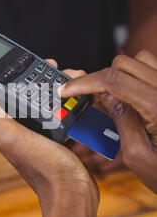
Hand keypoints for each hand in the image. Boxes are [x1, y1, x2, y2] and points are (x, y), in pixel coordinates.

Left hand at [0, 60, 98, 209]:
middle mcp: (16, 127)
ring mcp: (35, 131)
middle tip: (53, 65)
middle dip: (36, 74)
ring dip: (53, 85)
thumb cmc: (43, 168)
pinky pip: (57, 110)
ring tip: (68, 75)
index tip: (23, 58)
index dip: (6, 71)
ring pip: (41, 98)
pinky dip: (66, 99)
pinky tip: (75, 94)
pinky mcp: (53, 135)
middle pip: (22, 91)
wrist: (74, 194)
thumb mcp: (11, 133)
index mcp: (1, 125)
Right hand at [62, 51, 156, 193]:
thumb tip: (105, 95)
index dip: (86, 82)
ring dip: (122, 76)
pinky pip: (153, 71)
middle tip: (93, 100)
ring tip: (115, 99)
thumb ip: (120, 119)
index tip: (69, 89)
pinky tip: (133, 99)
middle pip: (125, 64)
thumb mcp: (137, 156)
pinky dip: (137, 78)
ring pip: (141, 61)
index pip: (114, 80)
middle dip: (103, 79)